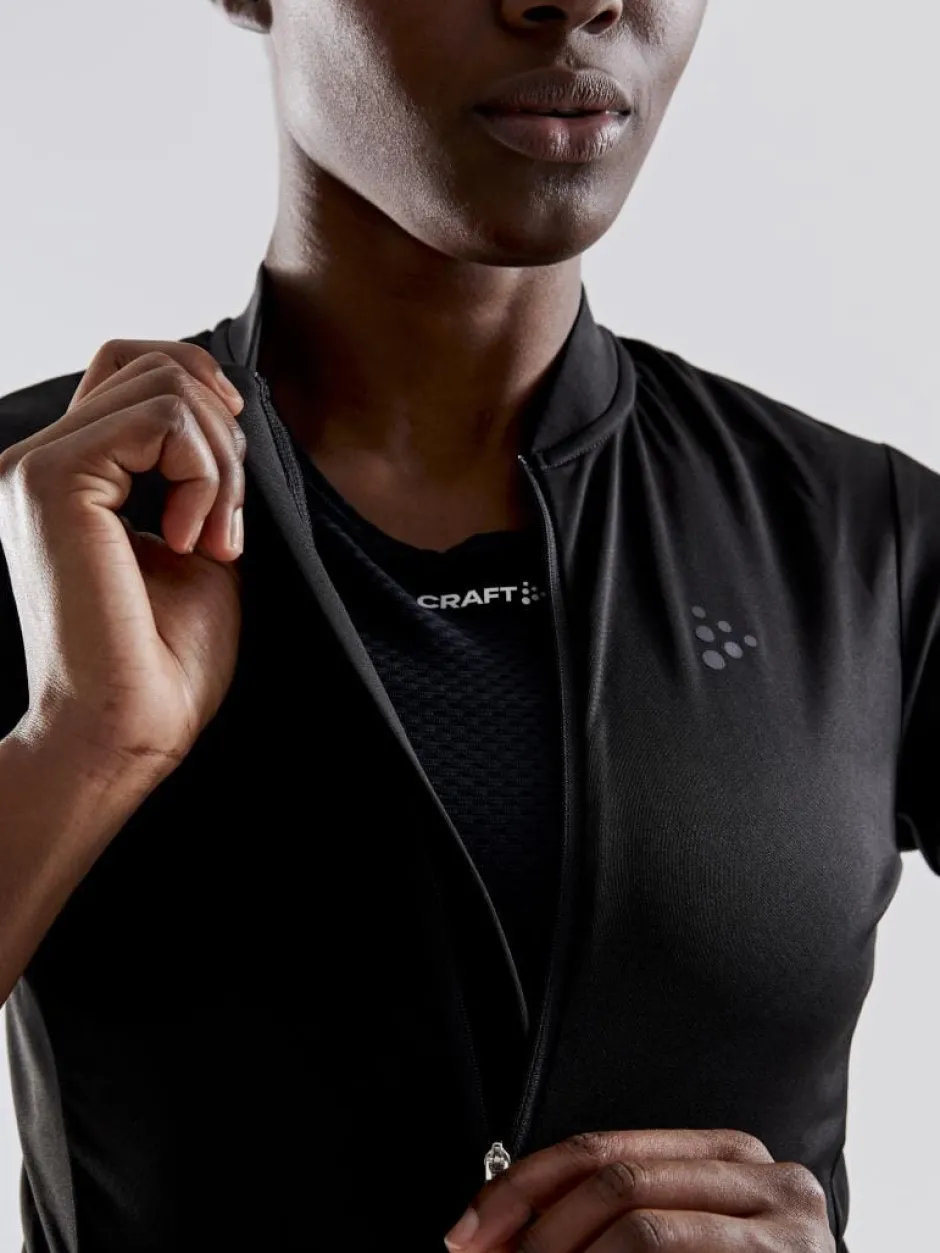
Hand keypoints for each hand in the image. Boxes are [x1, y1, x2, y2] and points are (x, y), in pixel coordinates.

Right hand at [0, 339, 246, 780]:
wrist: (132, 729)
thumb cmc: (168, 658)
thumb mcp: (199, 538)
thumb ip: (196, 470)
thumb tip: (224, 402)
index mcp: (70, 477)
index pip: (128, 367)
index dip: (198, 387)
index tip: (234, 466)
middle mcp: (39, 462)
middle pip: (150, 362)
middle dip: (222, 434)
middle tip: (229, 524)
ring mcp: (37, 466)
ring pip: (163, 384)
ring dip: (220, 461)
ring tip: (216, 537)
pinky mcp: (53, 479)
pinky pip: (160, 418)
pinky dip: (206, 474)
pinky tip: (195, 540)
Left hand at [444, 1129, 834, 1251]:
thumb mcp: (678, 1240)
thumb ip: (613, 1220)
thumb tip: (498, 1233)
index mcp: (726, 1153)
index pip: (601, 1148)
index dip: (520, 1187)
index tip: (463, 1233)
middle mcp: (764, 1172)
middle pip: (612, 1175)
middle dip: (529, 1226)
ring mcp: (786, 1221)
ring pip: (636, 1221)